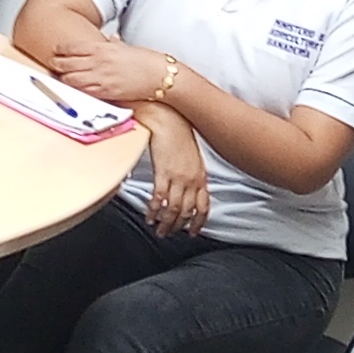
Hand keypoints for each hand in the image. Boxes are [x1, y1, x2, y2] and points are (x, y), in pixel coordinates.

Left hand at [46, 35, 176, 107]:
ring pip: (70, 80)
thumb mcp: (125, 48)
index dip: (59, 50)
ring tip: (61, 79)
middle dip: (56, 65)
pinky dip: (75, 91)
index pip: (71, 48)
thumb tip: (109, 39)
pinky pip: (83, 92)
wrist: (160, 76)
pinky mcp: (105, 93)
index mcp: (102, 48)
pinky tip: (75, 90)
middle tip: (53, 65)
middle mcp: (98, 62)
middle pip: (65, 64)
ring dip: (63, 79)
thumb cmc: (145, 62)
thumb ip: (113, 44)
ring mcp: (100, 78)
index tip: (56, 52)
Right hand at [141, 108, 210, 234]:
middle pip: (187, 212)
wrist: (167, 118)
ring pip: (174, 209)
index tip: (193, 231)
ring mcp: (178, 178)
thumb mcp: (191, 157)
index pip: (204, 206)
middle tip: (169, 233)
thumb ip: (192, 174)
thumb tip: (188, 188)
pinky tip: (150, 216)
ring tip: (159, 230)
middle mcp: (192, 180)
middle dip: (178, 227)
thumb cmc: (178, 133)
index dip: (198, 222)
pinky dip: (154, 211)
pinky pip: (159, 199)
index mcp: (201, 176)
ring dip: (166, 223)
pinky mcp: (163, 173)